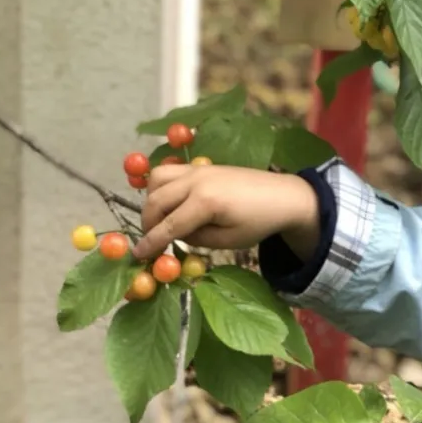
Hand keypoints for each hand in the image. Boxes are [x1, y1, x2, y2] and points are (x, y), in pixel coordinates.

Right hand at [132, 164, 320, 260]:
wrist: (283, 195)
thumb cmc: (259, 222)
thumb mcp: (229, 241)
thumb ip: (196, 239)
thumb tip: (174, 235)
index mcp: (206, 202)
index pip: (169, 225)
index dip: (151, 242)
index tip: (137, 256)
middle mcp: (197, 180)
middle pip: (156, 200)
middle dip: (148, 223)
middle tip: (153, 241)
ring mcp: (198, 169)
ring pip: (157, 180)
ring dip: (152, 201)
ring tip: (161, 221)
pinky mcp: (202, 166)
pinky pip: (170, 172)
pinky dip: (162, 187)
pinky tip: (171, 203)